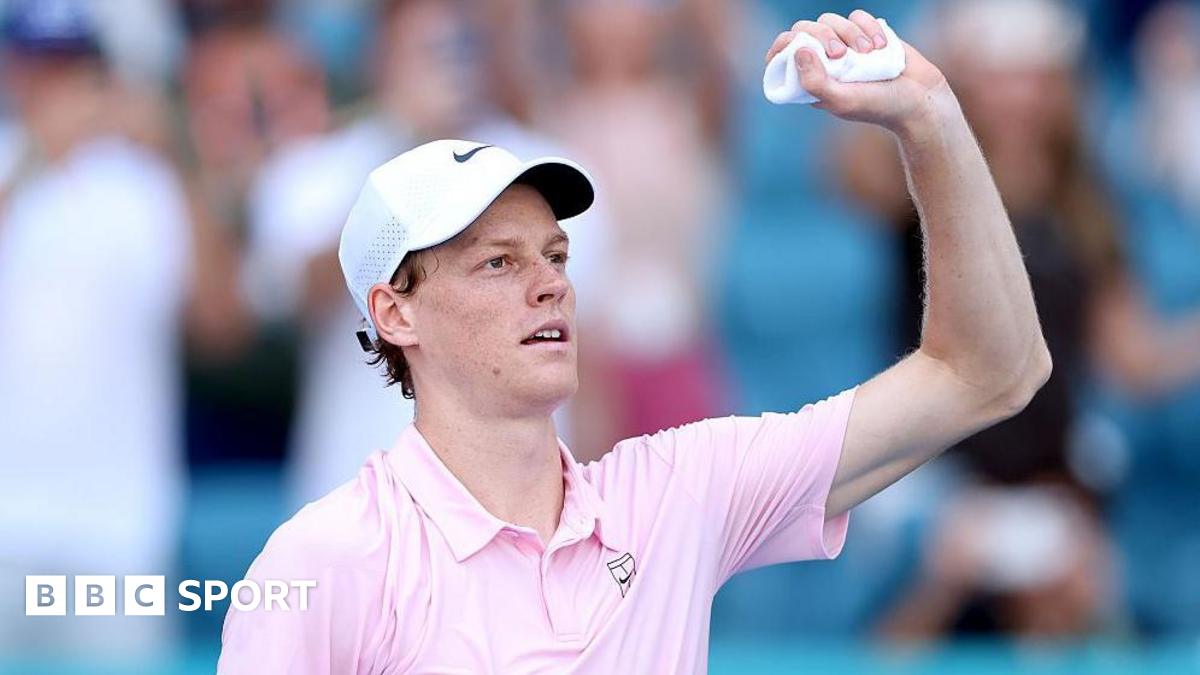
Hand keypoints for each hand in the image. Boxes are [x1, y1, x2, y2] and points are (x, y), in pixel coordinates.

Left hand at [765, 9, 950, 135]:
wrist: (920, 99)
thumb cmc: (879, 106)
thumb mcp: (842, 100)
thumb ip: (815, 82)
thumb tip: (798, 50)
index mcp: (811, 81)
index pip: (784, 54)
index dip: (785, 45)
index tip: (802, 48)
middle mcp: (824, 62)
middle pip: (805, 30)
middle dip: (822, 36)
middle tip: (840, 54)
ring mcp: (845, 47)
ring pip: (830, 20)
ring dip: (850, 33)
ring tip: (870, 52)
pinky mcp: (866, 35)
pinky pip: (857, 16)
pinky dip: (869, 27)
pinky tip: (882, 45)